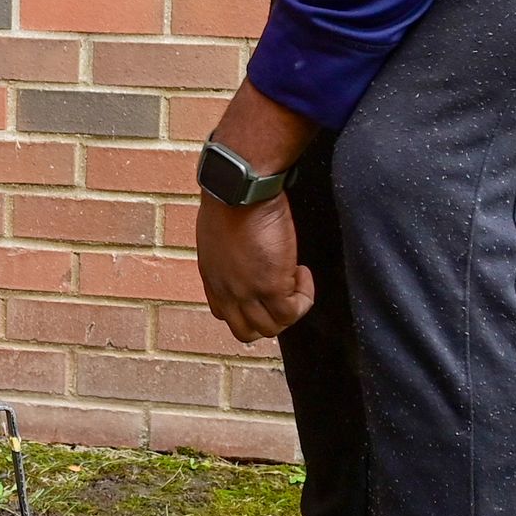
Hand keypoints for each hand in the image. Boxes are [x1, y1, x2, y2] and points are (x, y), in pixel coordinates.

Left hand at [195, 78, 321, 340]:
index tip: (264, 287)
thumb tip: (244, 242)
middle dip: (269, 317)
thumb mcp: (221, 228)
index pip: (223, 313)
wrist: (240, 185)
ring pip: (271, 328)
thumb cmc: (233, 193)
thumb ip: (230, 246)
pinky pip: (293, 311)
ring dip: (290, 308)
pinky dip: (304, 297)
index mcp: (212, 275)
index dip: (248, 307)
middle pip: (246, 331)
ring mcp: (246, 292)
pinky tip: (303, 271)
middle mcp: (225, 289)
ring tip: (297, 278)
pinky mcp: (270, 286)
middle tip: (286, 291)